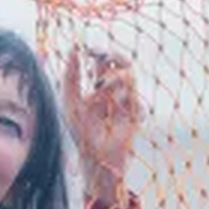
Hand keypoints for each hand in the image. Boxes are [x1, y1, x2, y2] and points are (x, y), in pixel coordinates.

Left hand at [63, 48, 142, 203]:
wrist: (93, 159)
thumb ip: (71, 77)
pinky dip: (127, 103)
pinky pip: (138, 103)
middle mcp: (116, 92)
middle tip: (101, 57)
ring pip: (129, 78)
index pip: (104, 62)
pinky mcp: (136, 117)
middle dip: (114, 56)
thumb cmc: (80, 133)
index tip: (88, 49)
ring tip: (98, 88)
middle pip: (123, 64)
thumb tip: (73, 50)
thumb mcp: (70, 102)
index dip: (98, 52)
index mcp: (100, 86)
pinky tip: (113, 111)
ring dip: (113, 79)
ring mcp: (127, 103)